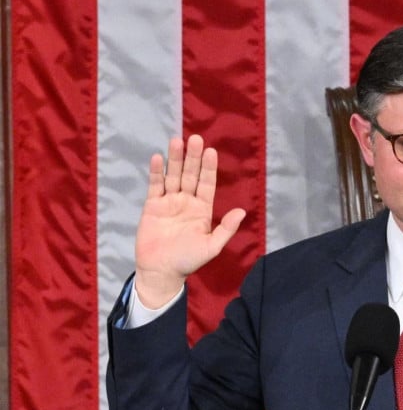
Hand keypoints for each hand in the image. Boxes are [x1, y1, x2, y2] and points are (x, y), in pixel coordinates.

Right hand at [133, 135, 245, 307]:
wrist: (161, 271)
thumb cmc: (188, 261)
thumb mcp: (211, 247)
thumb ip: (226, 229)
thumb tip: (242, 211)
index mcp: (202, 209)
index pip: (207, 184)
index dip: (208, 168)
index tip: (211, 151)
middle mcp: (187, 202)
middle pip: (190, 175)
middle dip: (193, 157)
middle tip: (195, 138)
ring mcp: (169, 202)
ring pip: (173, 176)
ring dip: (175, 159)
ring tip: (176, 141)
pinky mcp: (152, 206)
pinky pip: (155, 186)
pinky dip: (156, 172)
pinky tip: (158, 158)